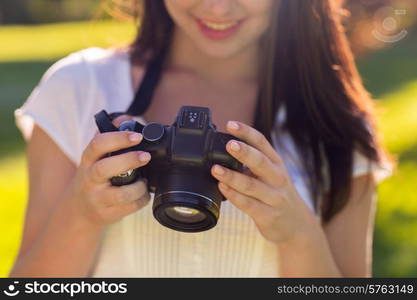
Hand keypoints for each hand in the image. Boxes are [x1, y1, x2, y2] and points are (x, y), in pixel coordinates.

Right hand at [66, 115, 151, 227]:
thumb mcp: (95, 157)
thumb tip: (126, 118)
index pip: (98, 144)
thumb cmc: (93, 177)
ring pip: (121, 194)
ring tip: (144, 181)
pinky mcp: (107, 214)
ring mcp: (98, 198)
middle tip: (146, 156)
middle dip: (129, 160)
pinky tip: (143, 194)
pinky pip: (130, 207)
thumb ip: (109, 135)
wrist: (79, 210)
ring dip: (139, 187)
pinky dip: (142, 200)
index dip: (118, 138)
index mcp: (88, 160)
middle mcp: (90, 179)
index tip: (137, 136)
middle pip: (105, 168)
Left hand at [210, 121, 320, 244]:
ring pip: (251, 185)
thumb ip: (253, 162)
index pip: (262, 142)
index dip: (246, 132)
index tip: (230, 124)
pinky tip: (222, 188)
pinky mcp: (268, 216)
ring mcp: (274, 197)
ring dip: (232, 176)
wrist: (297, 225)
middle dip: (244, 152)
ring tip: (216, 169)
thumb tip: (225, 147)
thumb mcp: (271, 174)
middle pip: (260, 162)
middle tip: (229, 144)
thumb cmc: (277, 194)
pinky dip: (233, 196)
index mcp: (276, 163)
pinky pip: (248, 204)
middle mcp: (278, 178)